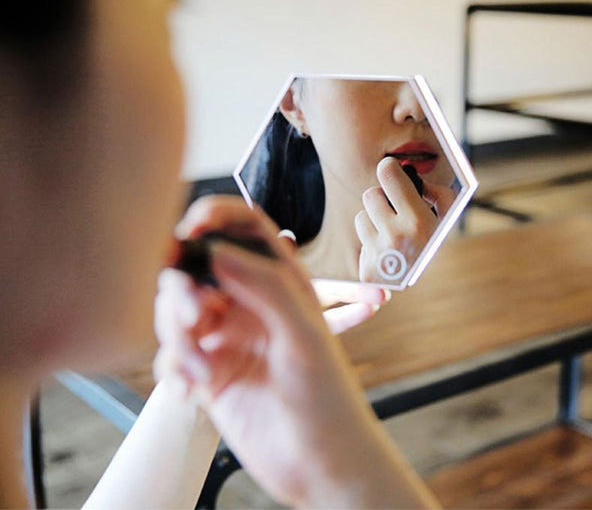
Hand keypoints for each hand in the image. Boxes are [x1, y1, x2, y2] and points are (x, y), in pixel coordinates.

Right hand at [154, 195, 434, 507]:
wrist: (319, 465)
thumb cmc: (327, 399)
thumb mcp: (302, 333)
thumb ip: (263, 285)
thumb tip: (214, 250)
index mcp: (281, 284)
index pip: (245, 229)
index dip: (214, 217)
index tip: (189, 229)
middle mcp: (251, 305)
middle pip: (197, 270)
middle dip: (183, 290)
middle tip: (194, 319)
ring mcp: (228, 338)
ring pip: (177, 314)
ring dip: (178, 340)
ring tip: (201, 373)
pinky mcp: (210, 373)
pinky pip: (172, 356)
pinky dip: (173, 371)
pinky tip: (192, 394)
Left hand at [355, 157, 455, 282]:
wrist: (427, 287)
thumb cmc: (434, 242)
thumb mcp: (446, 216)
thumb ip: (437, 191)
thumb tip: (412, 174)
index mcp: (417, 220)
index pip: (387, 173)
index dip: (389, 169)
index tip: (391, 171)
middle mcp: (396, 236)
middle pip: (370, 194)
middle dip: (381, 198)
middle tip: (393, 207)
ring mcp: (379, 255)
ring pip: (361, 217)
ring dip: (374, 221)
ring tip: (391, 233)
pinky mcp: (366, 271)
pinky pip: (360, 241)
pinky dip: (371, 243)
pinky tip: (386, 251)